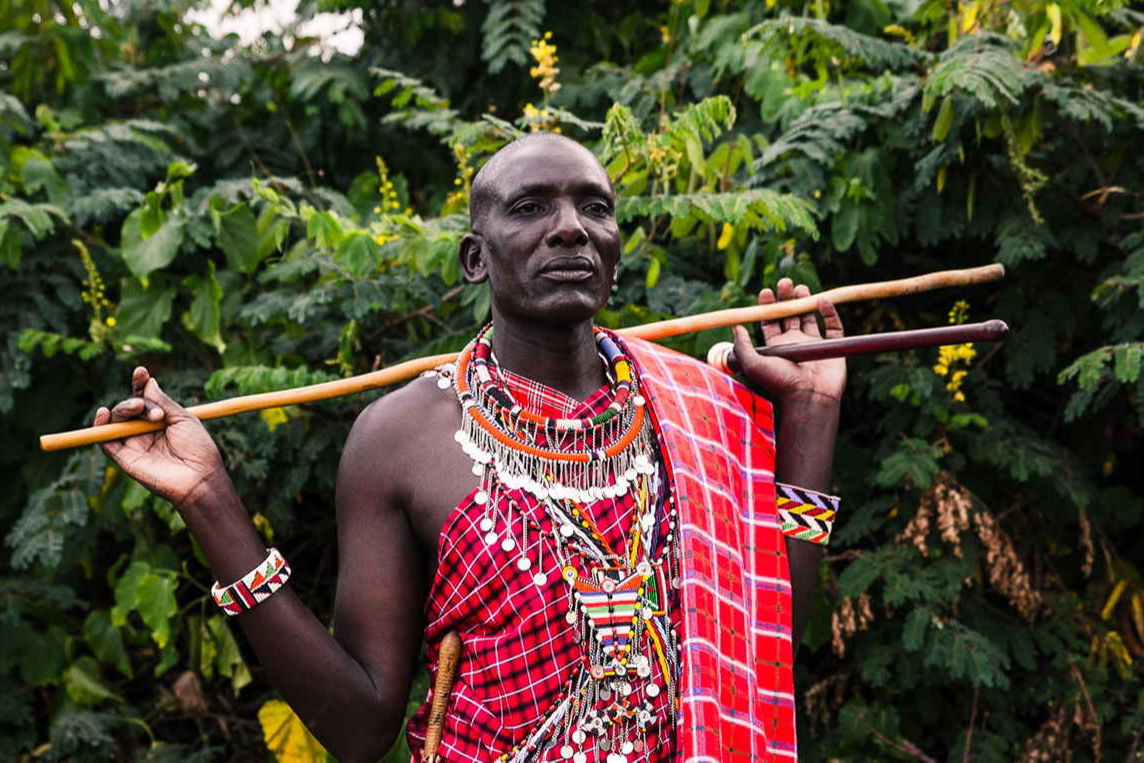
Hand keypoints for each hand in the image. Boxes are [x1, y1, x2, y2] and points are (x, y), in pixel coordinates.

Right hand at [94, 367, 228, 507]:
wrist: (199, 477)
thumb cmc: (198, 449)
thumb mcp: (184, 419)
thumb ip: (163, 402)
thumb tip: (148, 383)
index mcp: (161, 420)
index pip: (144, 398)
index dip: (139, 384)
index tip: (140, 371)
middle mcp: (145, 430)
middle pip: (129, 408)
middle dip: (136, 401)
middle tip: (154, 411)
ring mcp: (133, 443)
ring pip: (116, 420)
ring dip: (122, 409)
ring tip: (136, 407)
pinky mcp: (124, 458)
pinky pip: (105, 441)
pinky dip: (99, 427)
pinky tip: (103, 414)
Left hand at [731, 278, 846, 404]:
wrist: (809, 398)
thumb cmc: (780, 383)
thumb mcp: (754, 364)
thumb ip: (743, 345)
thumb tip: (735, 326)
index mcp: (776, 348)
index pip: (770, 323)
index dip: (768, 307)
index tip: (766, 291)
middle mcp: (794, 344)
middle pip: (790, 316)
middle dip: (786, 298)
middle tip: (784, 282)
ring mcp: (814, 345)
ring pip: (810, 317)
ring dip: (805, 301)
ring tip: (800, 288)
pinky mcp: (833, 347)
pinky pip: (834, 326)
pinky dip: (829, 313)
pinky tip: (821, 301)